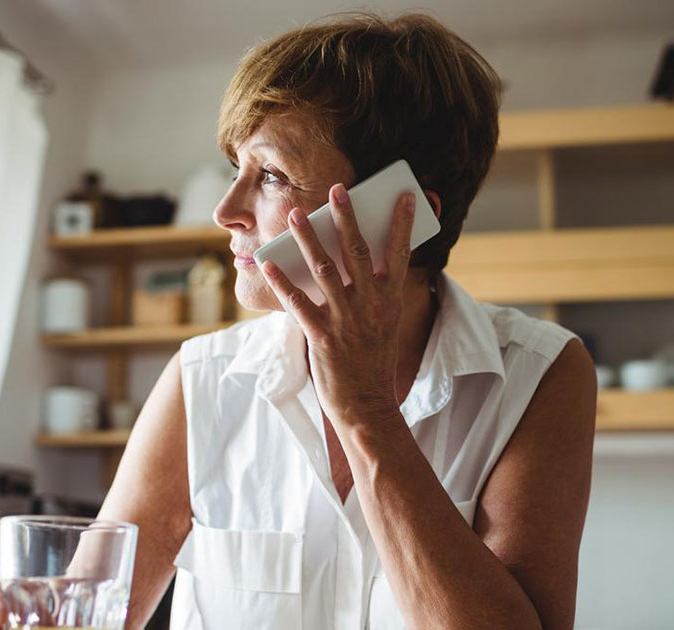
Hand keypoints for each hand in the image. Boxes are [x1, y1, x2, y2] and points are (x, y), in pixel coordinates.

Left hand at [260, 182, 415, 426]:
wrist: (367, 405)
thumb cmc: (373, 363)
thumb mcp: (384, 324)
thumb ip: (373, 293)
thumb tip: (354, 260)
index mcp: (391, 301)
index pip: (400, 254)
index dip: (402, 223)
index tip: (405, 196)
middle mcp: (371, 306)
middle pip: (358, 252)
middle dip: (347, 218)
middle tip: (337, 189)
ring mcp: (347, 320)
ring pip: (325, 270)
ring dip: (309, 239)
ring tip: (295, 215)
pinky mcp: (323, 337)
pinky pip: (298, 303)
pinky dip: (282, 281)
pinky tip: (269, 262)